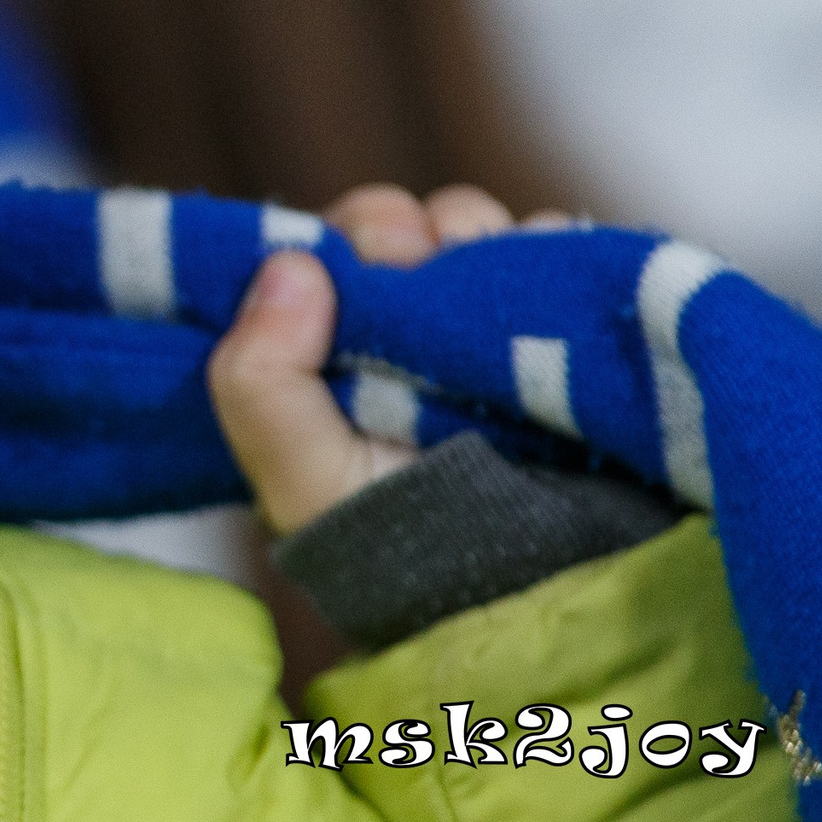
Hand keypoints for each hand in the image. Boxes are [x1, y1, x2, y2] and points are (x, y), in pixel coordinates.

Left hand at [206, 184, 563, 534]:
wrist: (535, 597)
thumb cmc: (400, 550)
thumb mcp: (303, 480)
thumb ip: (259, 381)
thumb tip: (288, 264)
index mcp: (324, 353)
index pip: (314, 253)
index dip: (330, 243)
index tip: (351, 261)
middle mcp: (398, 330)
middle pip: (388, 226)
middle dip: (397, 233)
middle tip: (417, 268)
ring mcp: (481, 325)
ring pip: (468, 225)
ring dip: (472, 237)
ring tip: (483, 304)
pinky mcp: (562, 326)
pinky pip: (553, 245)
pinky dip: (548, 250)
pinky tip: (543, 301)